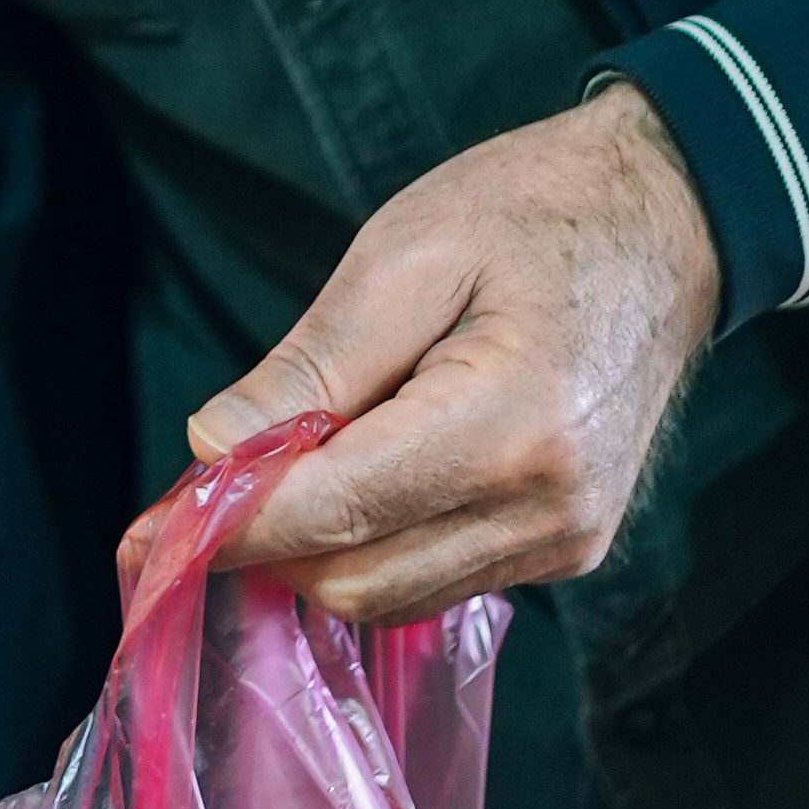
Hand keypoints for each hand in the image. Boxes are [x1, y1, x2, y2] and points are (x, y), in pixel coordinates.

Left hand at [186, 88, 720, 623]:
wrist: (668, 220)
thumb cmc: (534, 211)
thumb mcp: (405, 253)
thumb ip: (310, 365)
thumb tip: (211, 449)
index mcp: (512, 428)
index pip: (334, 514)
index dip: (226, 527)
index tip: (141, 536)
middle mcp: (549, 511)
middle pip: (355, 581)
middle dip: (266, 541)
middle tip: (211, 476)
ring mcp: (569, 542)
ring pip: (391, 597)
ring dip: (317, 550)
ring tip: (286, 459)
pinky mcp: (570, 549)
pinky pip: (437, 580)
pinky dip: (374, 546)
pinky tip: (354, 472)